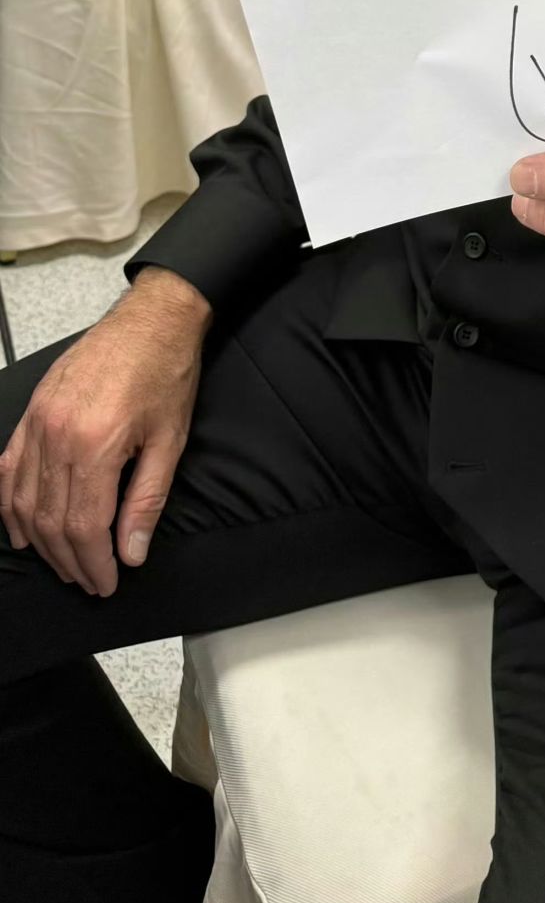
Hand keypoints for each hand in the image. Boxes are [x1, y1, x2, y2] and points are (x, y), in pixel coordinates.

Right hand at [0, 269, 210, 597]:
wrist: (153, 318)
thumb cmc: (166, 374)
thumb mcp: (169, 441)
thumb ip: (146, 501)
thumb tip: (131, 553)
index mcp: (95, 446)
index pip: (84, 527)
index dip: (94, 564)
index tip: (106, 583)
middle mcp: (58, 436)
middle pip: (51, 520)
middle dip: (69, 560)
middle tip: (88, 581)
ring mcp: (38, 422)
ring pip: (24, 500)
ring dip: (40, 541)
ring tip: (62, 564)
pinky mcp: (32, 411)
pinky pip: (8, 468)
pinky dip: (10, 504)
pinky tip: (21, 528)